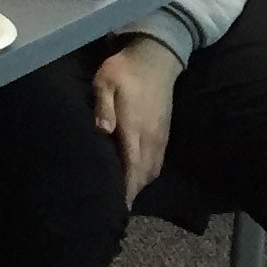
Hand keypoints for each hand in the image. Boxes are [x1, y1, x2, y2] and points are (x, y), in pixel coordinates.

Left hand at [93, 36, 180, 205]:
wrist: (157, 56)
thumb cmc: (124, 70)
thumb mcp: (105, 82)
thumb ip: (103, 108)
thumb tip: (103, 132)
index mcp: (135, 129)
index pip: (131, 169)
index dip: (124, 191)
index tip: (115, 209)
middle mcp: (151, 138)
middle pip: (143, 176)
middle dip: (130, 194)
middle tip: (113, 210)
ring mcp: (160, 136)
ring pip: (152, 171)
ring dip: (139, 186)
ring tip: (122, 199)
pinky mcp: (164, 132)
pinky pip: (157, 162)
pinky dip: (146, 174)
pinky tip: (135, 177)